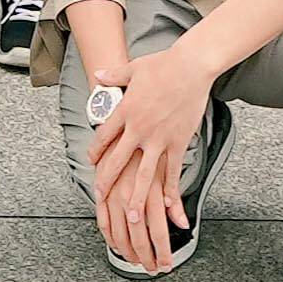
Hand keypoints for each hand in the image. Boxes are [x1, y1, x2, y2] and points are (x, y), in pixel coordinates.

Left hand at [82, 60, 209, 269]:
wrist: (190, 67)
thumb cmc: (163, 64)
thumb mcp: (133, 68)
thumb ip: (114, 76)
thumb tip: (98, 74)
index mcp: (126, 110)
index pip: (104, 136)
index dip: (96, 151)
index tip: (92, 162)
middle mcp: (139, 128)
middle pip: (118, 160)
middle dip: (107, 180)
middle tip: (100, 197)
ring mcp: (159, 138)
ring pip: (143, 174)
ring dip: (136, 196)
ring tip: (131, 216)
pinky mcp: (178, 142)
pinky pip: (172, 170)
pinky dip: (169, 188)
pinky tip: (165, 203)